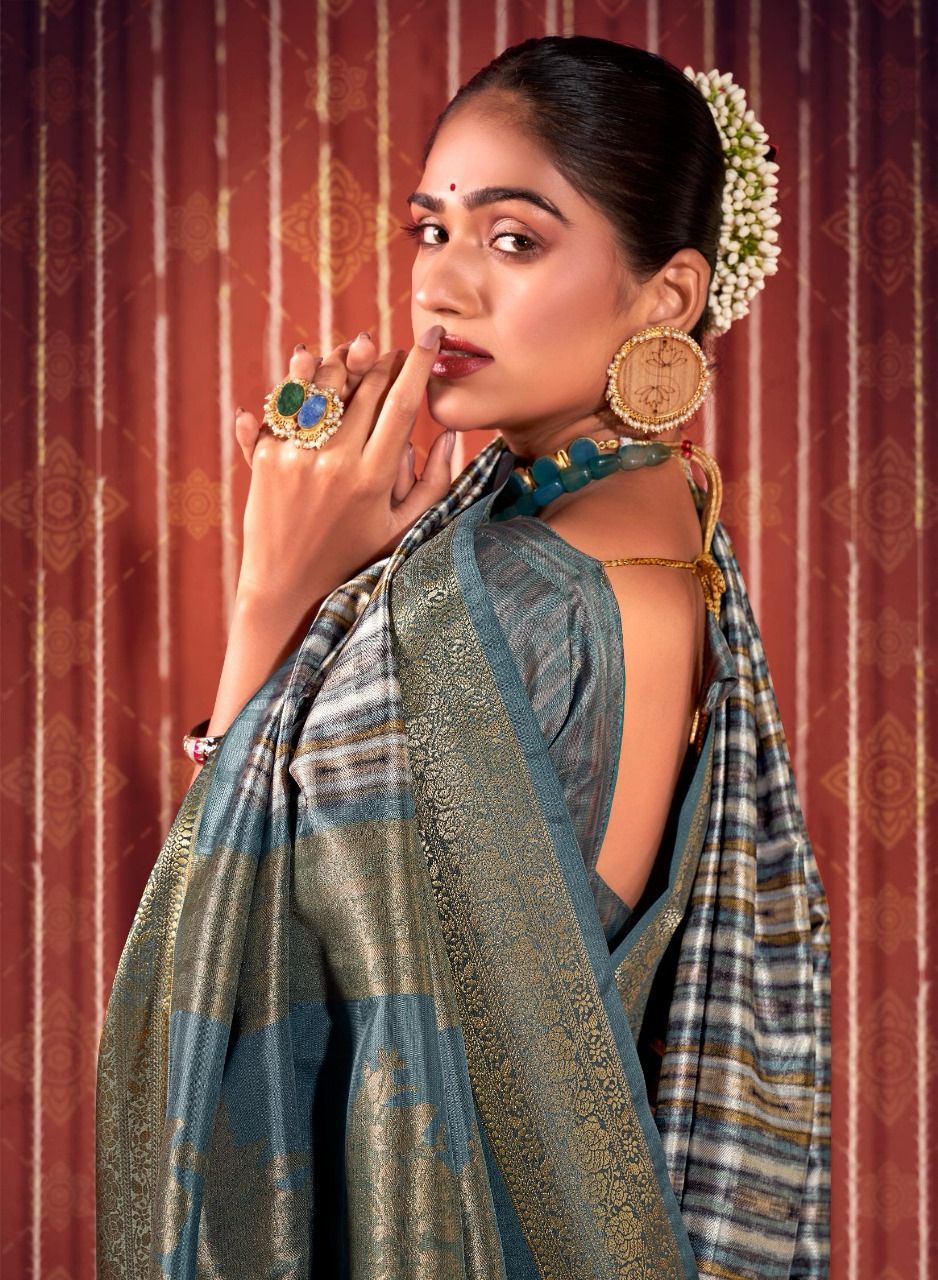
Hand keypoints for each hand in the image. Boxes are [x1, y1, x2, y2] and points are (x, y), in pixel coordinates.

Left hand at [232, 324, 454, 608]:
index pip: (401, 404)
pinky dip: (295, 383)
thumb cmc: (354, 562)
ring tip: (353, 353)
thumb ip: (434, 484)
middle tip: (391, 350)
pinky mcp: (265, 458)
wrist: (287, 590)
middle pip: (362, 388)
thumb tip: (451, 435)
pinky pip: (281, 406)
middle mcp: (334, 462)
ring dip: (339, 361)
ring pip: (320, 386)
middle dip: (381, 359)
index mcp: (372, 479)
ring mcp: (296, 457)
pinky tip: (308, 368)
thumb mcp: (403, 531)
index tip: (430, 336)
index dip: (418, 364)